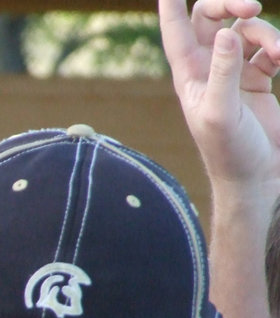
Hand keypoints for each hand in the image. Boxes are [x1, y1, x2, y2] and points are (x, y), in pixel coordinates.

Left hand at [159, 0, 279, 186]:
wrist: (256, 177)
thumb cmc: (230, 150)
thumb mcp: (222, 112)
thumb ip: (224, 72)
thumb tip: (225, 33)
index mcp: (188, 76)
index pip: (175, 32)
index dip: (170, 8)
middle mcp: (207, 70)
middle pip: (211, 19)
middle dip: (231, 5)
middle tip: (253, 6)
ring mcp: (233, 73)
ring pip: (246, 30)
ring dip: (267, 33)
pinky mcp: (257, 80)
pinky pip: (268, 48)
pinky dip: (279, 47)